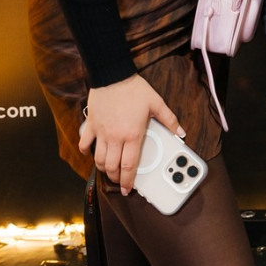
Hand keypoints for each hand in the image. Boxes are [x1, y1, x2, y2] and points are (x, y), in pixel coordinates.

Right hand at [79, 75, 182, 193]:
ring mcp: (101, 132)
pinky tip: (91, 153)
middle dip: (115, 178)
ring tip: (108, 170)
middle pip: (112, 167)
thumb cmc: (134, 89)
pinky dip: (86, 152)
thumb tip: (181, 132)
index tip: (128, 189)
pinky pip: (85, 143)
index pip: (129, 166)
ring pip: (99, 159)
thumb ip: (169, 120)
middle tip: (119, 181)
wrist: (113, 75)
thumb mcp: (156, 103)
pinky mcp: (91, 125)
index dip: (128, 181)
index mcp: (133, 135)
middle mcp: (116, 137)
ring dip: (103, 169)